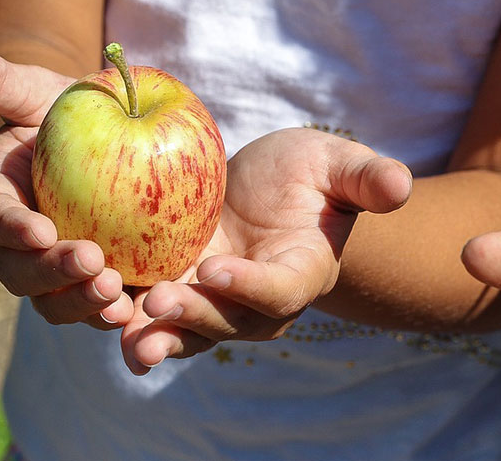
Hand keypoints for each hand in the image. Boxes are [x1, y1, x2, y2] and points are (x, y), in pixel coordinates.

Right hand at [0, 41, 132, 327]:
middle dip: (53, 275)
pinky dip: (119, 320)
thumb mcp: (37, 93)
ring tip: (118, 298)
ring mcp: (59, 274)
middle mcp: (21, 248)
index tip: (40, 230)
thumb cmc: (66, 116)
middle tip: (93, 262)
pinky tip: (145, 315)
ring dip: (85, 304)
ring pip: (59, 303)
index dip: (13, 228)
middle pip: (23, 274)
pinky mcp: (101, 286)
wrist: (105, 148)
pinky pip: (103, 311)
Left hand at [120, 127, 412, 373]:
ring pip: (189, 331)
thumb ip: (366, 178)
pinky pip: (156, 315)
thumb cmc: (310, 175)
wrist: (269, 192)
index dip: (251, 286)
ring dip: (158, 336)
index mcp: (302, 272)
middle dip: (195, 317)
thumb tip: (400, 185)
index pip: (280, 290)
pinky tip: (100, 317)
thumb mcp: (338, 165)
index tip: (218, 269)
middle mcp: (259, 302)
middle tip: (159, 302)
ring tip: (126, 336)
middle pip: (229, 322)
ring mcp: (217, 303)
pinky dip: (130, 320)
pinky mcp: (180, 291)